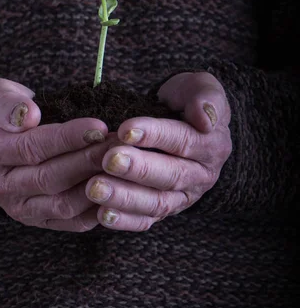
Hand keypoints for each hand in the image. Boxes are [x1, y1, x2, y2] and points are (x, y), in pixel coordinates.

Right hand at [0, 78, 115, 230]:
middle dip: (89, 161)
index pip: (32, 147)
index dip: (68, 138)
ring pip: (64, 204)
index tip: (98, 127)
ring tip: (122, 163)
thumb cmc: (2, 113)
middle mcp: (1, 186)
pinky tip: (118, 189)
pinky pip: (73, 222)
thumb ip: (6, 102)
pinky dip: (98, 209)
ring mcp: (20, 208)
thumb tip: (28, 116)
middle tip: (119, 145)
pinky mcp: (40, 221)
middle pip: (51, 178)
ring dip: (97, 185)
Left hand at [85, 72, 231, 230]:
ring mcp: (182, 197)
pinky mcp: (163, 210)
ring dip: (124, 197)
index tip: (125, 129)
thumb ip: (206, 97)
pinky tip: (101, 214)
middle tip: (108, 160)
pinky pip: (146, 220)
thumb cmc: (186, 100)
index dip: (155, 136)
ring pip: (156, 202)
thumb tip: (205, 118)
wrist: (181, 118)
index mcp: (212, 145)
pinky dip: (124, 220)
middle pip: (170, 175)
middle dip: (137, 169)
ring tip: (95, 189)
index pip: (183, 141)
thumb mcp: (200, 87)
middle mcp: (201, 175)